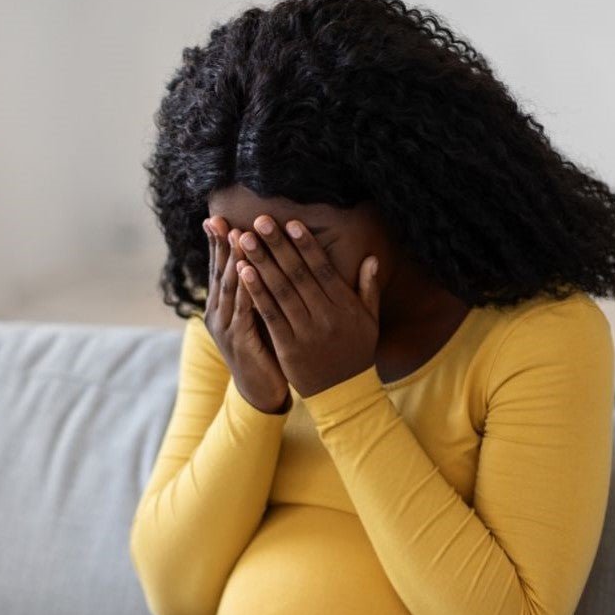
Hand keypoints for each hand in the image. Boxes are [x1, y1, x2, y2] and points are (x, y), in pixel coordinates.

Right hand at [202, 216, 292, 414]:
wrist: (261, 391)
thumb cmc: (264, 350)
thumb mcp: (256, 316)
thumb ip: (254, 292)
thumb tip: (260, 261)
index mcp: (221, 307)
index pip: (218, 268)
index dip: (216, 243)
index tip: (215, 217)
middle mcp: (217, 314)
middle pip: (218, 273)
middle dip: (219, 245)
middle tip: (218, 218)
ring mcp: (225, 327)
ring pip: (229, 287)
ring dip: (233, 260)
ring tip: (236, 235)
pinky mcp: (240, 340)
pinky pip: (243, 308)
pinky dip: (246, 288)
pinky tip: (248, 270)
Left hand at [233, 215, 381, 399]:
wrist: (344, 394)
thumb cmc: (356, 354)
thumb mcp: (370, 321)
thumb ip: (369, 289)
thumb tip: (371, 258)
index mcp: (345, 306)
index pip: (322, 268)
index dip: (305, 244)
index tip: (290, 222)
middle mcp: (326, 315)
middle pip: (297, 274)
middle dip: (277, 245)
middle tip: (259, 220)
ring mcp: (306, 331)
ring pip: (280, 291)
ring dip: (260, 263)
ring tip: (244, 240)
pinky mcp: (287, 347)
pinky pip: (269, 315)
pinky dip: (256, 293)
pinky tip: (243, 273)